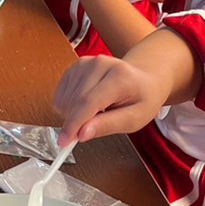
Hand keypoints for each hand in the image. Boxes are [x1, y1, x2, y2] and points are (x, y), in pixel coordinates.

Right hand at [53, 55, 170, 142]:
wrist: (144, 79)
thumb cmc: (142, 99)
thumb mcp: (135, 119)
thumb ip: (108, 125)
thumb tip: (82, 134)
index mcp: (119, 76)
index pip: (88, 102)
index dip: (74, 124)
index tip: (64, 142)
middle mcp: (100, 64)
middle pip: (74, 102)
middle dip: (76, 122)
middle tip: (93, 127)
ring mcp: (85, 63)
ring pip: (64, 100)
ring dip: (73, 114)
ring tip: (96, 112)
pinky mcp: (76, 66)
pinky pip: (60, 95)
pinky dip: (68, 106)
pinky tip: (86, 105)